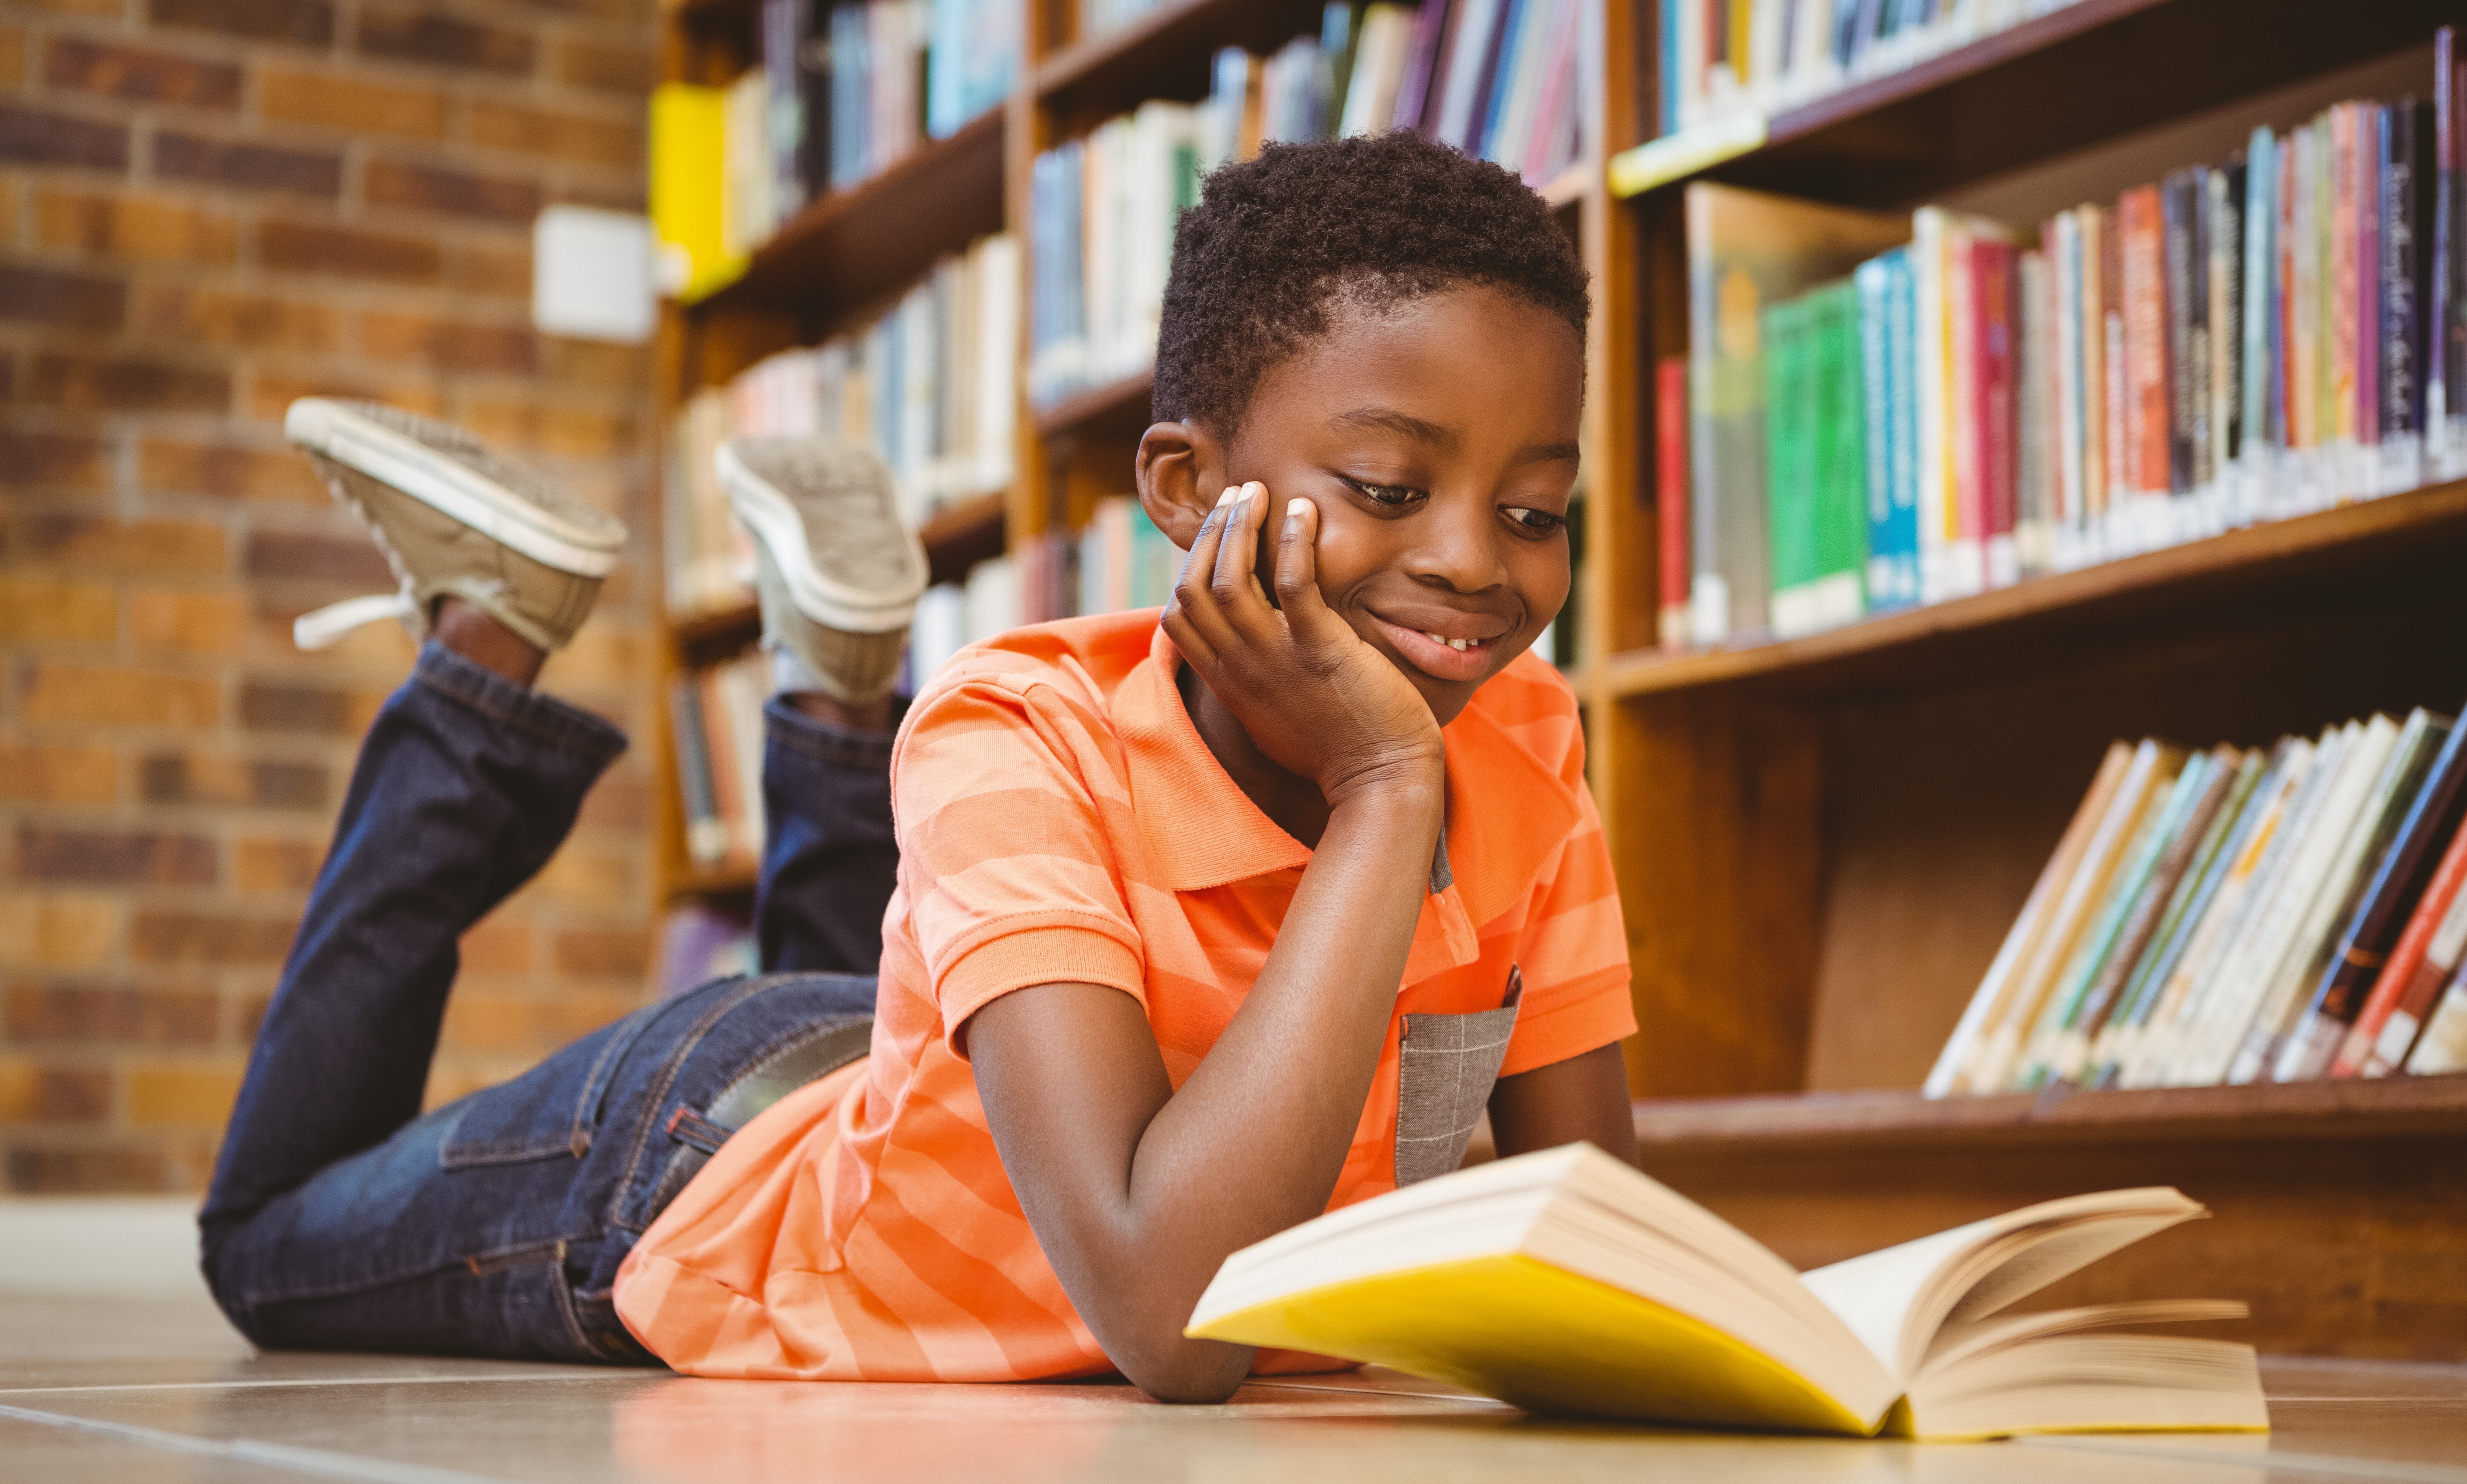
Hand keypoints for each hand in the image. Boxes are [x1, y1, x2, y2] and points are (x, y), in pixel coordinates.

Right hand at [1162, 484, 1443, 807]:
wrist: (1379, 783)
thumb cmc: (1335, 748)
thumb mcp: (1273, 714)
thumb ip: (1253, 678)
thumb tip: (1249, 646)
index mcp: (1228, 682)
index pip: (1177, 616)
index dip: (1189, 566)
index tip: (1217, 536)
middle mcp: (1240, 668)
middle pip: (1195, 587)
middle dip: (1211, 533)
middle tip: (1236, 495)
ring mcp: (1276, 660)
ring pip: (1230, 580)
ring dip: (1239, 527)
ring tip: (1257, 492)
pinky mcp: (1321, 651)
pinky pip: (1295, 584)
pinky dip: (1295, 541)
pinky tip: (1304, 511)